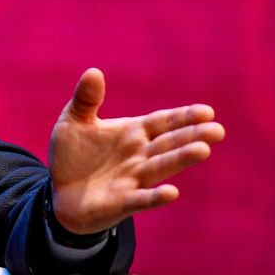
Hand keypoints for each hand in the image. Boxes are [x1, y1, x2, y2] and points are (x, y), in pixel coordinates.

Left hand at [48, 68, 225, 234]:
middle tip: (217, 130)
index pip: (162, 123)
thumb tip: (94, 71)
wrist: (58, 192)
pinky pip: (140, 199)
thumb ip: (86, 99)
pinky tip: (170, 193)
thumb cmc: (72, 155)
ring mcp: (132, 180)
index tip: (207, 111)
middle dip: (191, 136)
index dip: (183, 117)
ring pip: (160, 168)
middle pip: (168, 143)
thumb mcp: (74, 121)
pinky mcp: (121, 203)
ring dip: (181, 160)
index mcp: (132, 133)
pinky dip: (154, 197)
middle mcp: (139, 156)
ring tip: (203, 151)